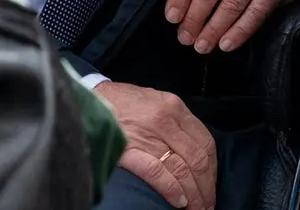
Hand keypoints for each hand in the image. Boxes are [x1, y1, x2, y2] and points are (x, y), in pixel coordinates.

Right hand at [96, 81, 215, 209]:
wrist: (87, 100)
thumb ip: (175, 121)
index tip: (211, 184)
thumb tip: (193, 149)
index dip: (212, 168)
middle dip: (206, 186)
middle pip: (197, 159)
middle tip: (207, 204)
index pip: (205, 141)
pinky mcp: (129, 151)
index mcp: (174, 107)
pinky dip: (172, 190)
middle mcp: (165, 120)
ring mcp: (148, 136)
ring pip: (182, 169)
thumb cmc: (121, 102)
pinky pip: (158, 173)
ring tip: (197, 208)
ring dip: (193, 194)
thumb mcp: (154, 100)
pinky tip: (179, 202)